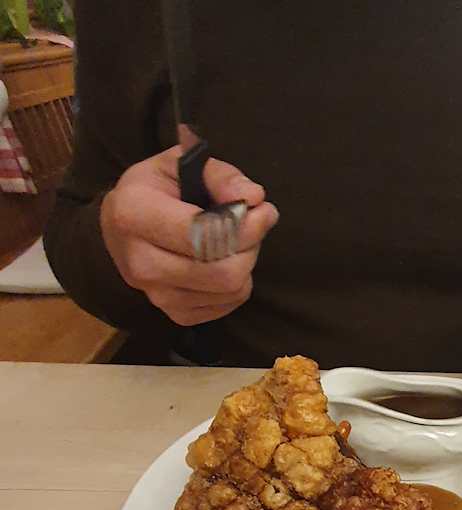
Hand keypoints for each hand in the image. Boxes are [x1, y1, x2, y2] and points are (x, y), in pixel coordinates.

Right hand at [101, 146, 277, 325]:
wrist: (120, 229)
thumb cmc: (155, 190)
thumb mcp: (180, 164)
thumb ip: (219, 175)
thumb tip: (253, 197)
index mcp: (134, 214)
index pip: (205, 235)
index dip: (246, 226)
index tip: (263, 210)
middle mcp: (141, 263)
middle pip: (224, 273)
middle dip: (251, 246)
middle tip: (253, 226)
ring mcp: (157, 295)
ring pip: (231, 290)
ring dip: (246, 263)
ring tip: (235, 241)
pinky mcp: (175, 314)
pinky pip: (228, 304)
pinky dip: (237, 283)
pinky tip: (223, 261)